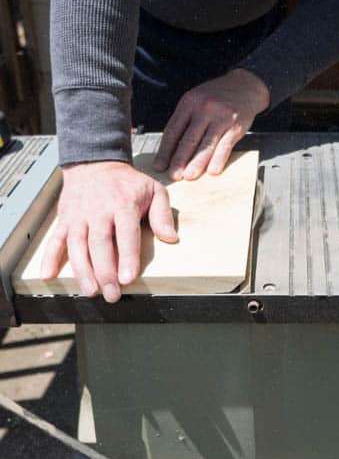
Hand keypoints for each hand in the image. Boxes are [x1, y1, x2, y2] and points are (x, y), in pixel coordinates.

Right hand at [40, 160, 177, 302]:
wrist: (95, 163)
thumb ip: (162, 214)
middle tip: (112, 295)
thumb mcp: (153, 189)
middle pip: (100, 244)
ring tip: (90, 291)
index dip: (127, 257)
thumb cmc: (127, 183)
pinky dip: (50, 257)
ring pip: (77, 246)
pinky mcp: (65, 220)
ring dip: (82, 270)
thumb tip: (171, 238)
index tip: (128, 278)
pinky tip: (48, 275)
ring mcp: (79, 217)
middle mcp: (98, 212)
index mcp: (123, 205)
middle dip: (105, 272)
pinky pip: (55, 240)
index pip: (125, 233)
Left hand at [153, 68, 269, 179]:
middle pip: (189, 139)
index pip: (173, 130)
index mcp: (189, 103)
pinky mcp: (236, 126)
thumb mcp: (196, 100)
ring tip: (189, 176)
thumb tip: (171, 148)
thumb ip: (184, 120)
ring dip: (197, 163)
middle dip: (179, 160)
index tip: (160, 165)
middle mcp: (204, 109)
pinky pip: (225, 146)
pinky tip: (212, 171)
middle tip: (173, 175)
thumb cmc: (216, 96)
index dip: (165, 150)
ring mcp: (221, 118)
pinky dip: (218, 159)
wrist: (244, 86)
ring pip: (206, 145)